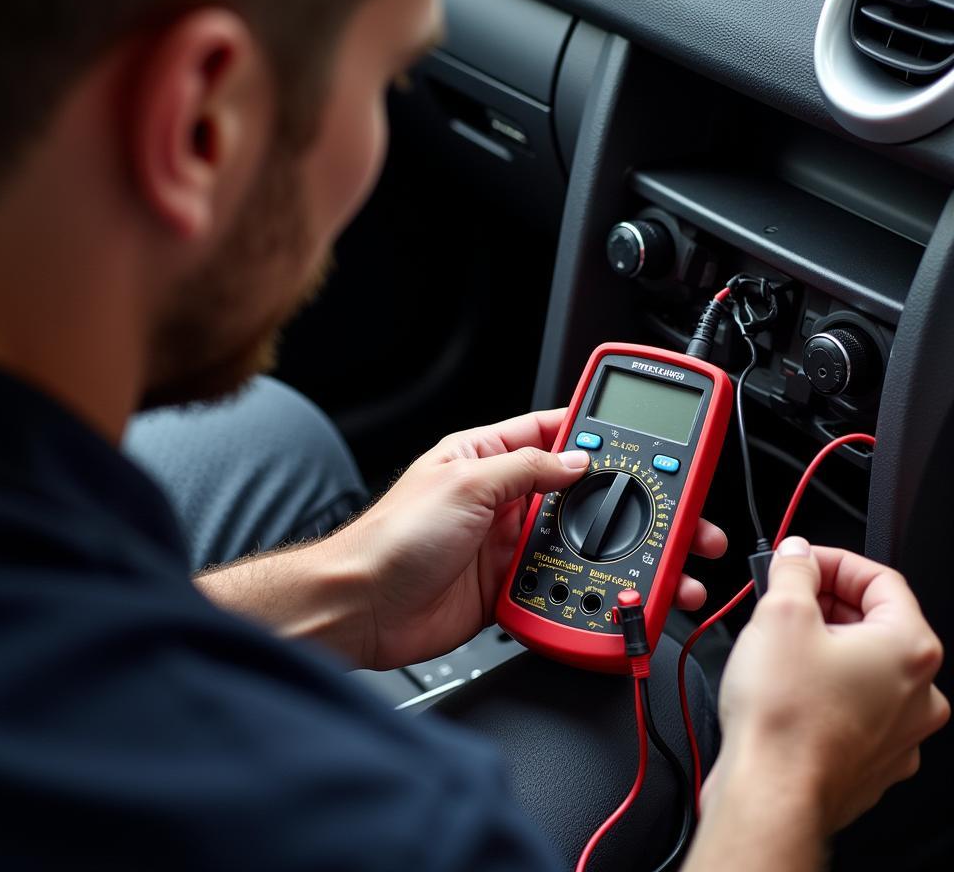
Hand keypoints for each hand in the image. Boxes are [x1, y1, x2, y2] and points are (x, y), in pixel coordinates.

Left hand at [344, 408, 727, 669]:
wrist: (362, 609)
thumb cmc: (391, 537)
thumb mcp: (462, 484)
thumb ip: (524, 470)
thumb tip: (576, 461)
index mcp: (488, 456)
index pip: (554, 432)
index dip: (599, 432)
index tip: (647, 436)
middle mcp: (503, 499)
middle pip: (580, 494)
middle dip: (630, 502)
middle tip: (679, 513)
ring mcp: (508, 544)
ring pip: (580, 544)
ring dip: (621, 554)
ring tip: (666, 564)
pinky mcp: (509, 588)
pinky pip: (562, 585)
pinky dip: (592, 592)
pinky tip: (620, 596)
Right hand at [705, 538, 949, 834]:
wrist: (773, 792)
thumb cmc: (785, 716)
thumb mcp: (780, 613)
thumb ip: (794, 571)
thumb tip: (798, 556)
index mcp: (909, 647)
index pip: (879, 579)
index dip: (832, 560)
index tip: (800, 560)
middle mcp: (920, 692)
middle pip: (874, 621)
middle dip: (824, 602)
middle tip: (782, 597)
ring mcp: (902, 731)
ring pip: (864, 665)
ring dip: (824, 644)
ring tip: (777, 643)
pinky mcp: (875, 759)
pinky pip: (854, 705)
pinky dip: (825, 686)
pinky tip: (788, 687)